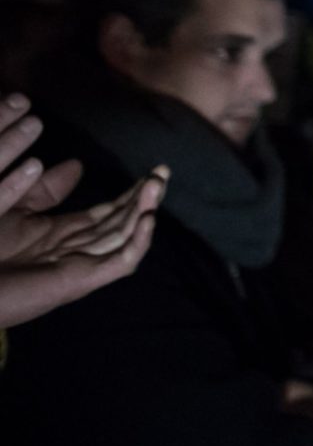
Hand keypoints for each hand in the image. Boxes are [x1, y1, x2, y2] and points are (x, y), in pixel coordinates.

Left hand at [0, 94, 166, 330]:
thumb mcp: (15, 208)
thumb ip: (46, 190)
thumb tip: (78, 164)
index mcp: (64, 236)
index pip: (109, 213)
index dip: (131, 193)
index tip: (152, 171)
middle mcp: (78, 251)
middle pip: (123, 222)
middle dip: (145, 198)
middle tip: (163, 172)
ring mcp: (81, 267)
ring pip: (125, 238)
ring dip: (145, 212)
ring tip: (157, 185)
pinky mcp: (79, 281)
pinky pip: (118, 263)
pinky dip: (137, 243)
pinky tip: (148, 220)